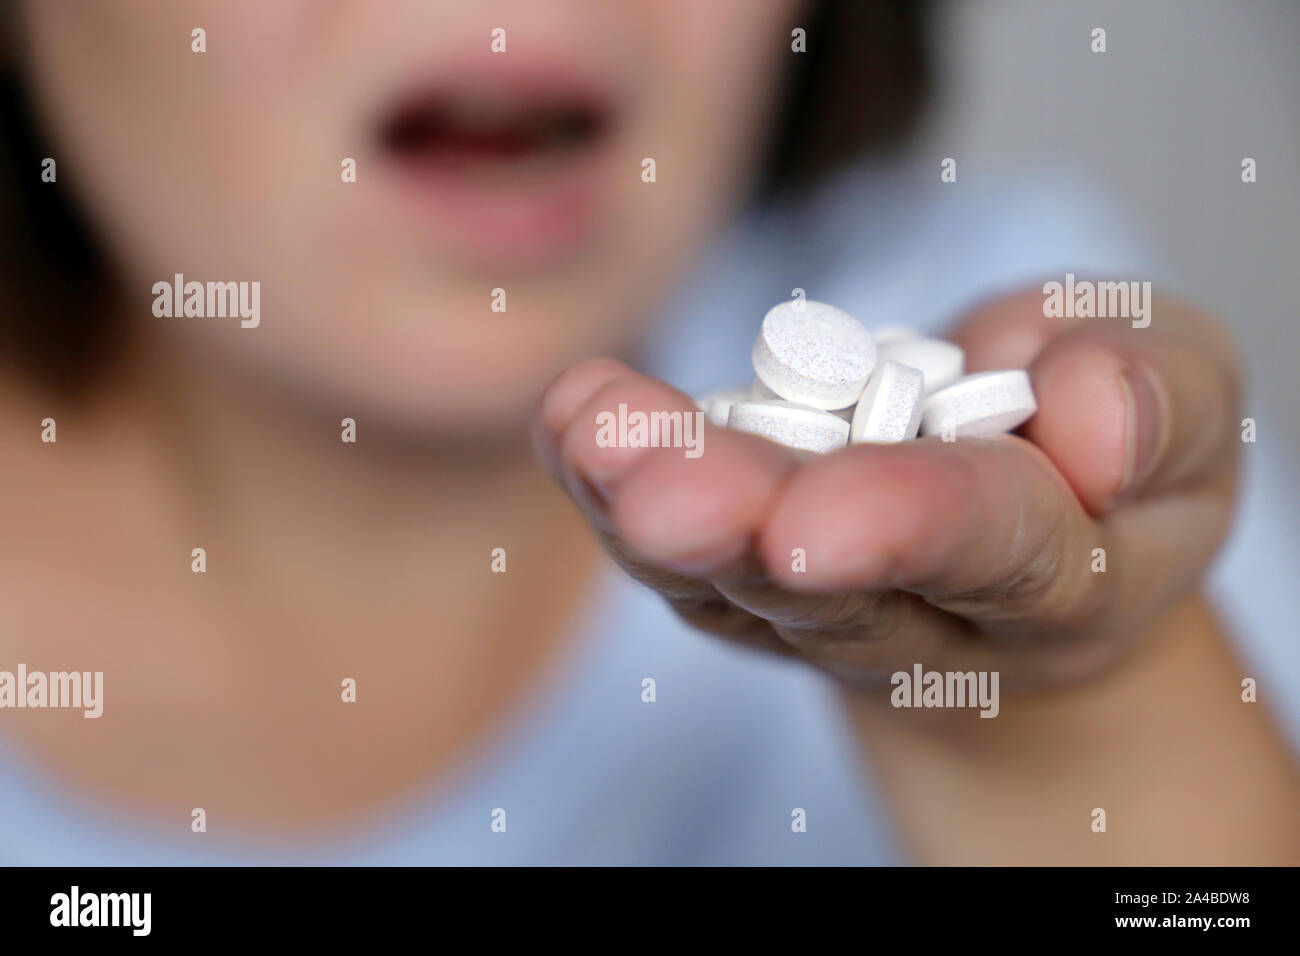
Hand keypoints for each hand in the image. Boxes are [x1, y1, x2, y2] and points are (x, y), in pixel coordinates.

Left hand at [530, 288, 1241, 692]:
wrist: (1039, 532)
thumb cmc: (1117, 454)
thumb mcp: (1183, 397)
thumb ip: (1157, 400)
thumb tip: (1089, 418)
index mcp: (1061, 577)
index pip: (991, 550)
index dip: (910, 526)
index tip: (815, 522)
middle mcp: (924, 614)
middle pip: (828, 588)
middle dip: (743, 531)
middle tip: (662, 491)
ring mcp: (818, 603)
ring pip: (726, 579)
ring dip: (648, 507)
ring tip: (590, 430)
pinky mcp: (743, 579)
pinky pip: (670, 550)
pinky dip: (612, 484)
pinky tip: (573, 419)